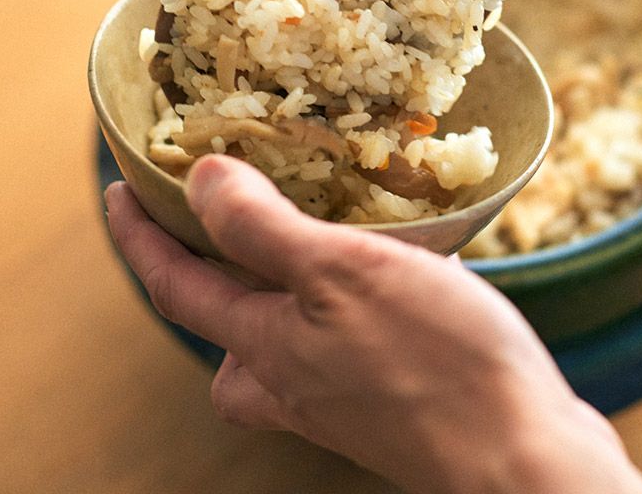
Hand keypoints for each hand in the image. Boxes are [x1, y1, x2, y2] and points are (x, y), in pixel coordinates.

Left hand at [106, 155, 641, 493]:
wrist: (523, 459)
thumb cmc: (436, 361)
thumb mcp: (340, 271)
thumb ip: (263, 227)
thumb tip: (202, 181)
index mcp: (267, 346)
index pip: (175, 284)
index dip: (139, 234)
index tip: (119, 190)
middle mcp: (292, 380)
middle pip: (219, 331)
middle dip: (201, 279)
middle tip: (210, 226)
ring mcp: (338, 397)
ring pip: (279, 341)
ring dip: (273, 292)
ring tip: (300, 241)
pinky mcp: (386, 398)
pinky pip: (340, 342)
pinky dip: (344, 301)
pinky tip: (392, 268)